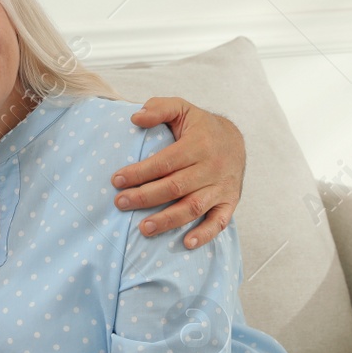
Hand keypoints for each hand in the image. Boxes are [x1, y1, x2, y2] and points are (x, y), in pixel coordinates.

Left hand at [112, 97, 245, 248]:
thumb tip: (135, 118)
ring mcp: (222, 187)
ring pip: (193, 207)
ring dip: (167, 220)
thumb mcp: (181, 108)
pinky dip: (204, 234)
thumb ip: (159, 109)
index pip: (165, 162)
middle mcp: (212, 167)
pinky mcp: (230, 202)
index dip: (139, 172)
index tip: (116, 181)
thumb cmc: (199, 127)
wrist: (235, 140)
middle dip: (145, 197)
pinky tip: (186, 243)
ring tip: (143, 229)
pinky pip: (219, 222)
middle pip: (175, 187)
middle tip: (120, 203)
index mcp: (198, 144)